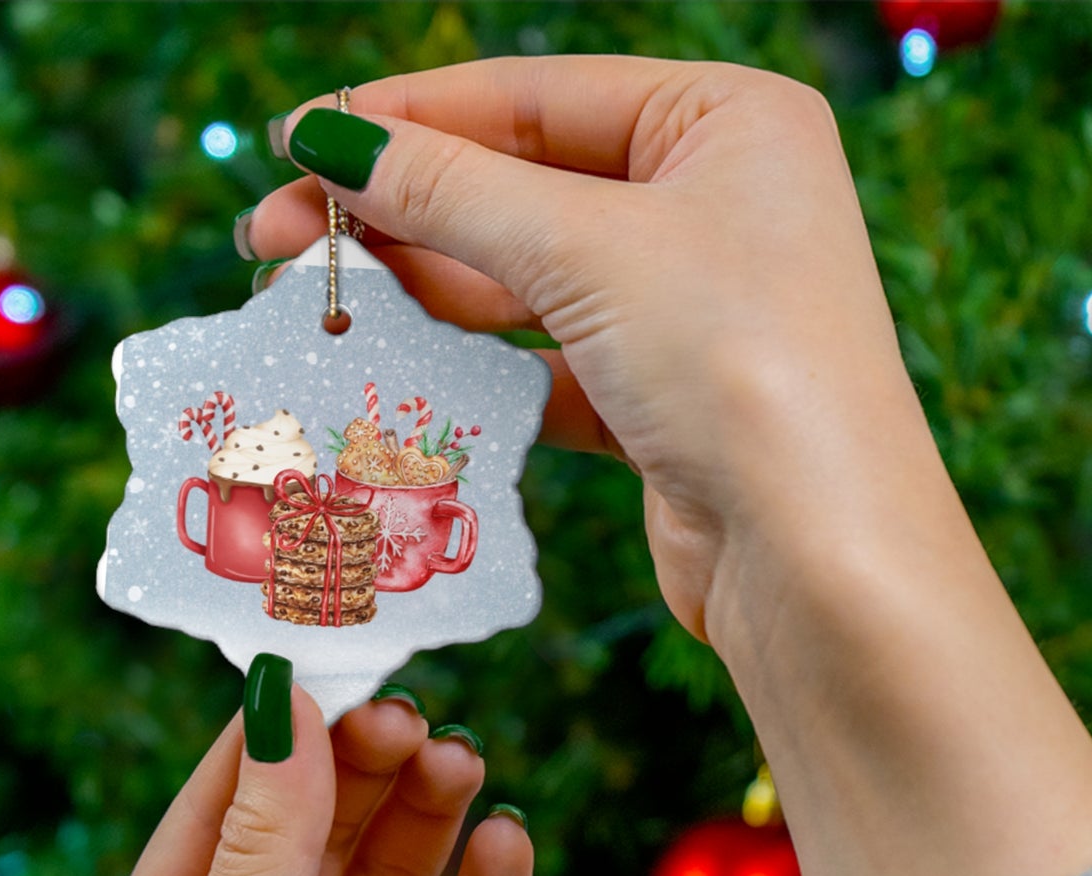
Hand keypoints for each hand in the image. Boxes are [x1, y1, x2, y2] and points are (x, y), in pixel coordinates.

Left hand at [77, 686, 530, 875]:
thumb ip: (263, 852)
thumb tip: (282, 706)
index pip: (220, 811)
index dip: (275, 735)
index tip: (330, 657)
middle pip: (317, 837)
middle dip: (362, 771)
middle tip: (414, 714)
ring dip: (428, 820)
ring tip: (464, 761)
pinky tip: (508, 844)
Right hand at [248, 56, 926, 641]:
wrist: (817, 560)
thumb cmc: (739, 367)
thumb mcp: (587, 250)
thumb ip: (453, 192)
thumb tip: (331, 143)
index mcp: (727, 122)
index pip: (535, 97)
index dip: (406, 118)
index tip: (296, 141)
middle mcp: (716, 204)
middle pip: (523, 188)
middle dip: (401, 212)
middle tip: (274, 237)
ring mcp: (691, 308)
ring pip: (530, 280)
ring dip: (428, 290)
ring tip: (322, 301)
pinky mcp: (664, 401)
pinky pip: (549, 363)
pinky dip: (479, 368)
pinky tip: (402, 370)